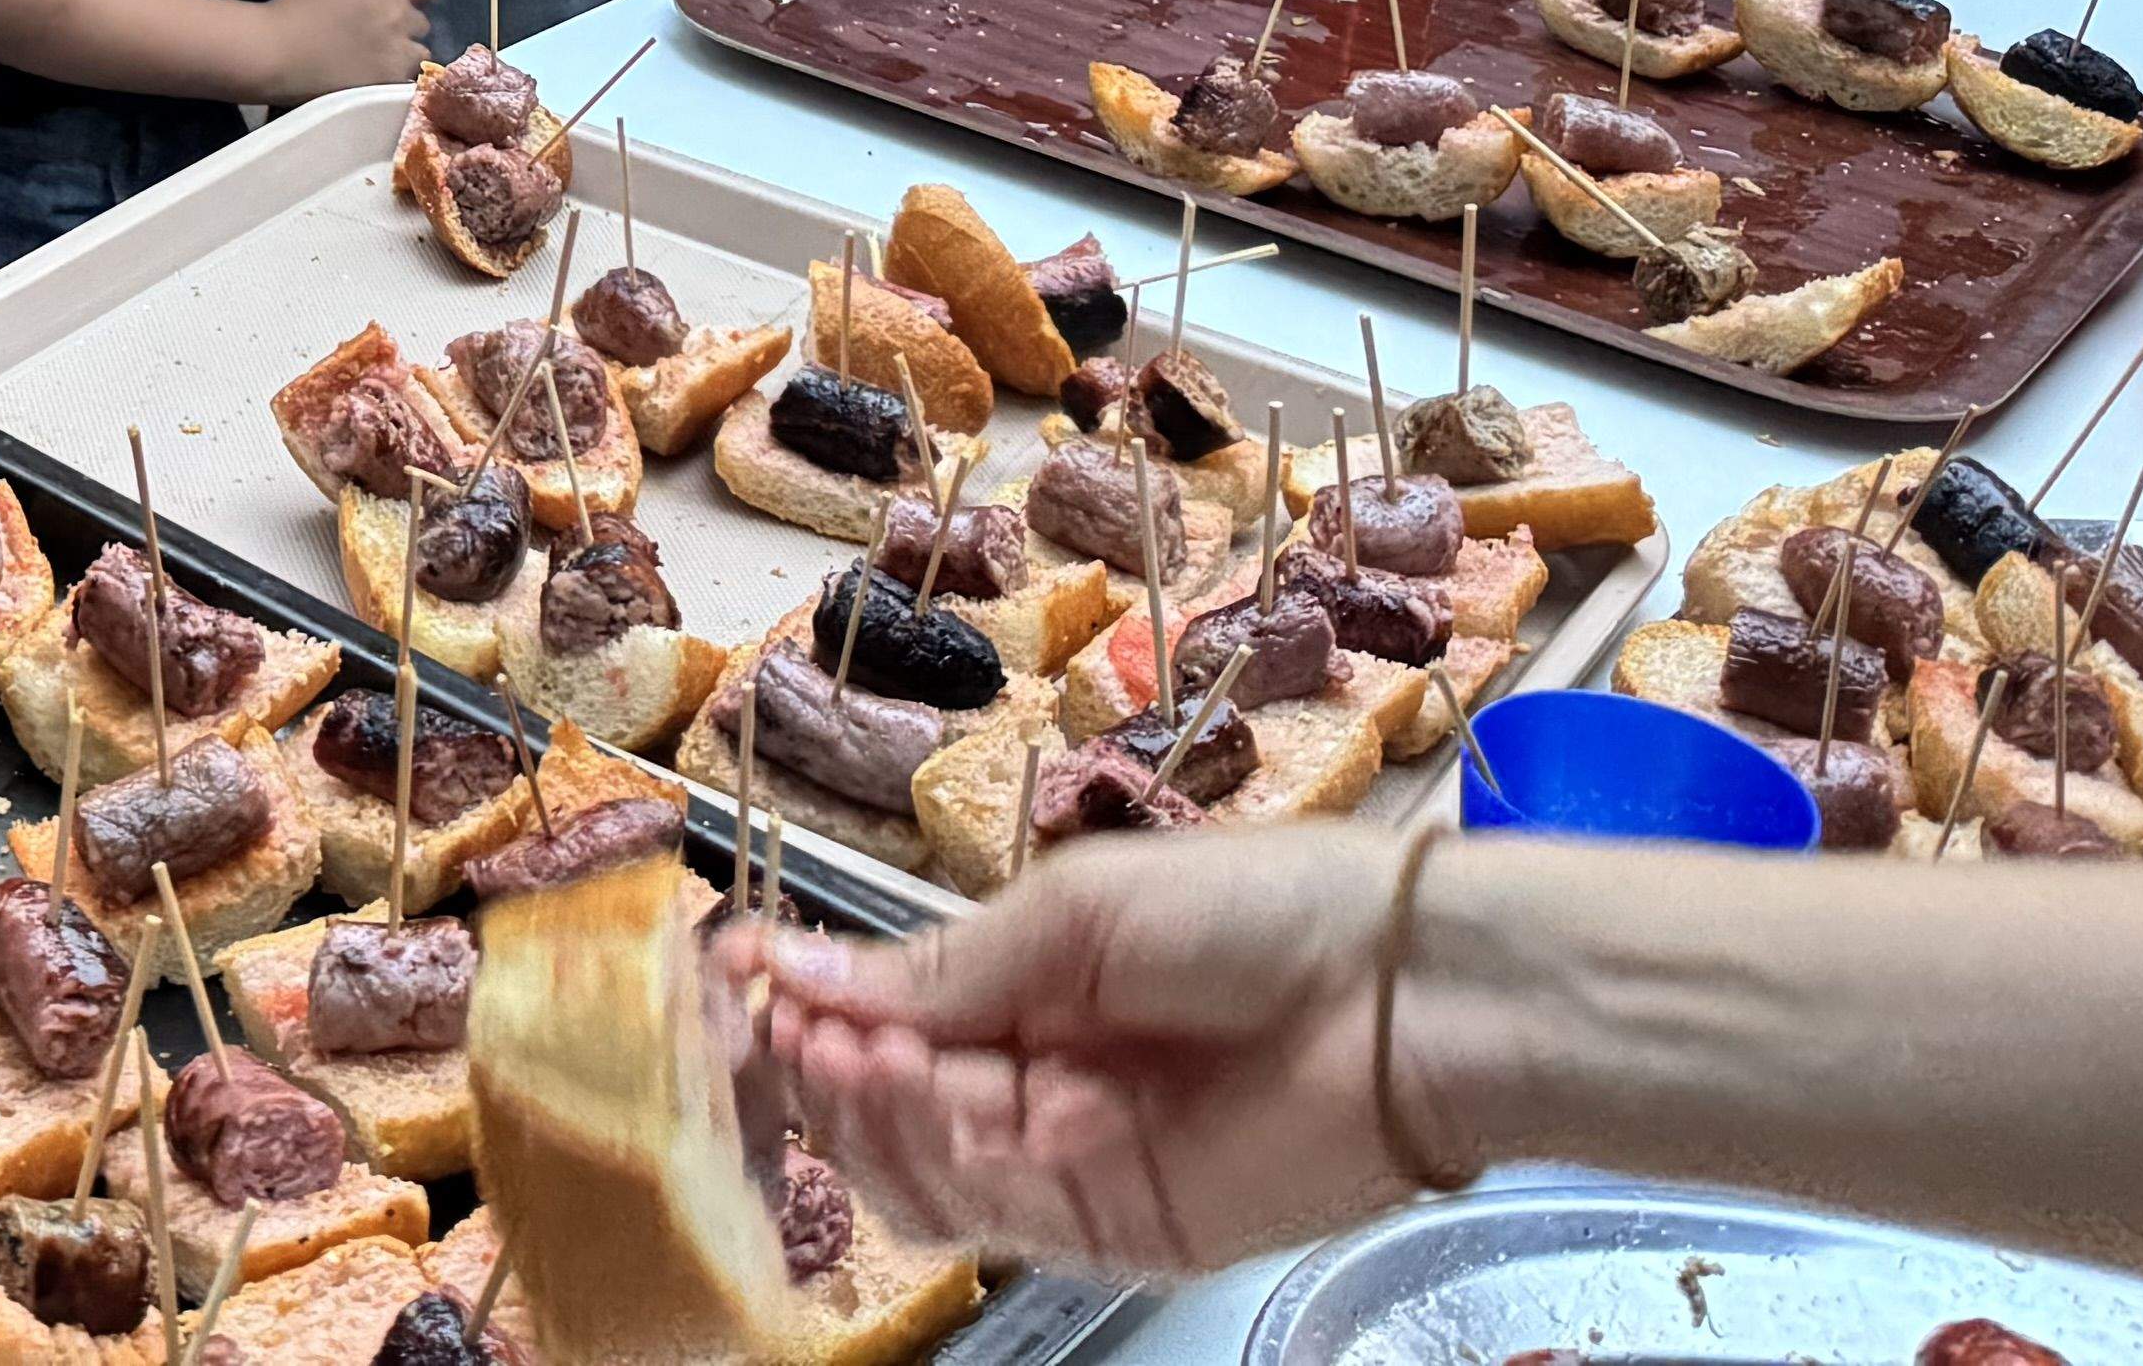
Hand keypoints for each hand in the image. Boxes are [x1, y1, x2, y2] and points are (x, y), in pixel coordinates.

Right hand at [253, 0, 438, 100]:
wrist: (275, 53)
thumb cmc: (296, 9)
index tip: (401, 0)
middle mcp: (401, 17)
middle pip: (423, 22)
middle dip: (404, 26)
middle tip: (380, 34)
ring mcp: (397, 54)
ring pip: (420, 54)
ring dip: (404, 55)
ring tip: (378, 61)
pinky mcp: (388, 85)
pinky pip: (405, 80)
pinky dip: (393, 79)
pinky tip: (371, 78)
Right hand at [749, 830, 1429, 1281]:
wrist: (1403, 995)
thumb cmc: (1255, 912)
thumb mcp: (1072, 914)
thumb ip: (939, 969)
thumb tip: (790, 968)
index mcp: (1031, 997)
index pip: (890, 1025)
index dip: (812, 1008)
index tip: (739, 975)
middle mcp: (1040, 1085)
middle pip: (890, 1111)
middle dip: (829, 1068)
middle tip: (790, 1026)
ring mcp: (1074, 1165)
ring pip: (924, 1173)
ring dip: (868, 1114)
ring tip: (847, 1053)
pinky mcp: (1116, 1230)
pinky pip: (995, 1214)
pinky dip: (936, 1157)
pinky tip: (913, 1089)